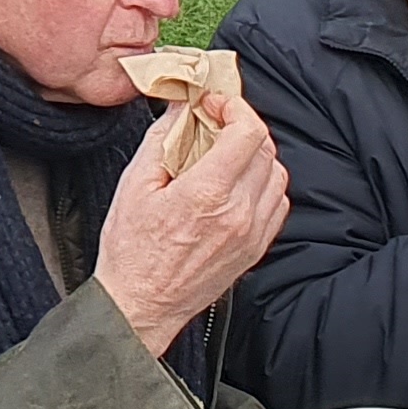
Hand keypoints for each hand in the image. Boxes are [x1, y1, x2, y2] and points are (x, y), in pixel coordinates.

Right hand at [90, 87, 289, 355]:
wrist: (141, 304)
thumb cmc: (131, 250)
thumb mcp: (134, 183)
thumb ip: (162, 138)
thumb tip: (181, 107)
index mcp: (207, 193)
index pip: (248, 133)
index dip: (234, 107)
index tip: (214, 104)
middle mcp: (238, 213)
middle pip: (265, 149)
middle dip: (242, 125)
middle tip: (216, 121)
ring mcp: (252, 233)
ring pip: (277, 175)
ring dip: (255, 154)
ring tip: (225, 152)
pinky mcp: (256, 249)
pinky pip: (277, 203)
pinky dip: (263, 183)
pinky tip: (236, 182)